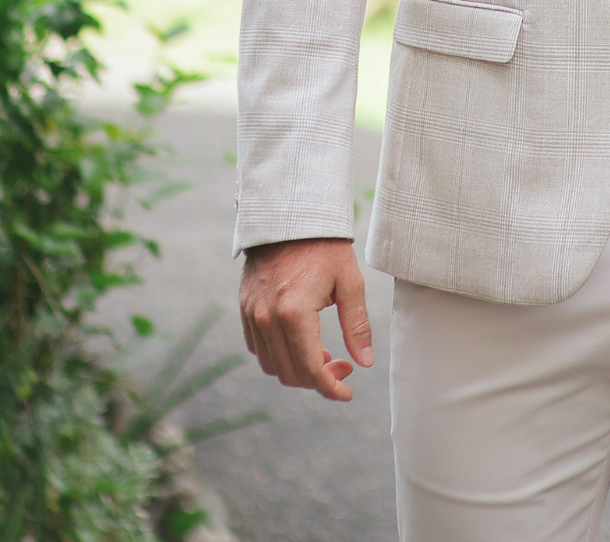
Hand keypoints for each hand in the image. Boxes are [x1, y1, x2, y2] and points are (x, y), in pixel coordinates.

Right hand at [240, 237, 374, 399]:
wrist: (289, 217)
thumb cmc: (324, 246)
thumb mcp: (350, 283)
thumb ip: (357, 326)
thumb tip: (364, 362)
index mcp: (294, 313)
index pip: (311, 368)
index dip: (330, 387)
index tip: (346, 393)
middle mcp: (267, 318)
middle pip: (290, 373)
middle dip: (318, 379)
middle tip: (343, 366)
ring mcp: (253, 314)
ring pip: (270, 365)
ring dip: (297, 369)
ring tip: (324, 353)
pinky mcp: (246, 308)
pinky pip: (258, 347)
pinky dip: (279, 355)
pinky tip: (302, 343)